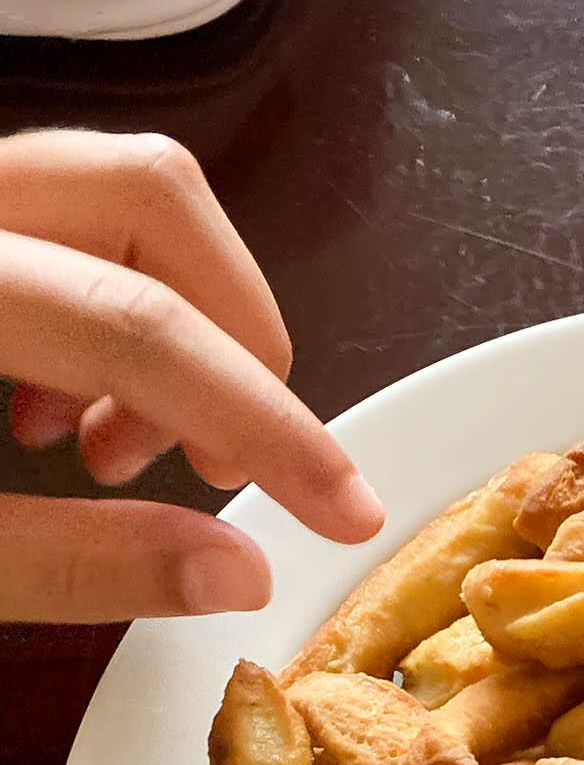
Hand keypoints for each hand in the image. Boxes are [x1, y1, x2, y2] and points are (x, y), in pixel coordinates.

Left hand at [0, 129, 382, 622]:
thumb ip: (72, 563)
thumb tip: (238, 574)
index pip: (141, 326)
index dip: (265, 424)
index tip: (344, 508)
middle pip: (153, 198)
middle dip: (230, 337)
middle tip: (216, 463)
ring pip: (114, 191)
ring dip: (171, 318)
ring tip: (118, 448)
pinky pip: (57, 210)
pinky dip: (104, 302)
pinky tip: (59, 407)